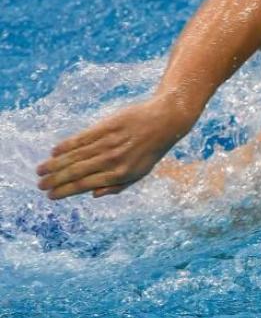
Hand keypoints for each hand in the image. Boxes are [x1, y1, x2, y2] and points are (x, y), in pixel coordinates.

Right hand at [37, 97, 191, 198]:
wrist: (164, 122)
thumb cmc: (150, 151)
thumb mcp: (139, 173)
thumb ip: (117, 186)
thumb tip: (93, 194)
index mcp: (121, 174)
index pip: (85, 185)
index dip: (65, 191)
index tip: (51, 196)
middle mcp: (113, 160)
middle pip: (76, 172)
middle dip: (55, 180)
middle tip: (40, 185)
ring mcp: (109, 143)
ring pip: (75, 156)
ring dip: (55, 164)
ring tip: (41, 170)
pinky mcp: (107, 126)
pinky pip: (82, 138)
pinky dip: (66, 145)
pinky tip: (54, 152)